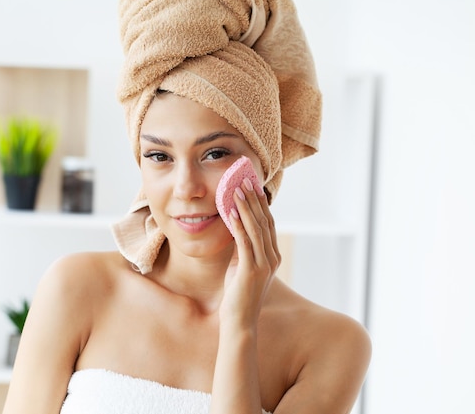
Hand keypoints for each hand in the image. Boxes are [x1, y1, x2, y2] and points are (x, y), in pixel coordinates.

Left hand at [220, 178, 279, 329]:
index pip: (268, 224)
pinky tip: (229, 212)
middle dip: (254, 200)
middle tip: (245, 180)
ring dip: (245, 207)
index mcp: (272, 256)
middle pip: (264, 221)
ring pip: (255, 228)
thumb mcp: (241, 266)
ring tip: (237, 189)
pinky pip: (244, 242)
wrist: (239, 321)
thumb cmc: (238, 295)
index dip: (260, 204)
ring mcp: (264, 264)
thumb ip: (242, 248)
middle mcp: (272, 258)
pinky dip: (237, 225)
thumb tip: (235, 227)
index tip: (252, 186)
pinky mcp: (251, 270)